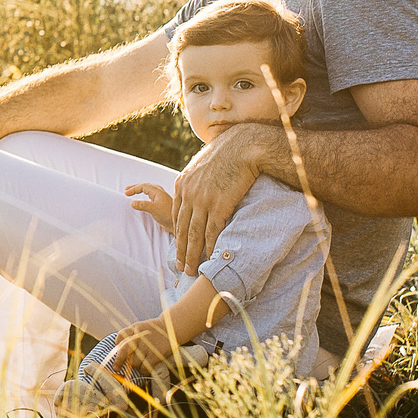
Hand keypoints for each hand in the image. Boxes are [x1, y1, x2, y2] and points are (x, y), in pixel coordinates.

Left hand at [100, 318, 177, 373]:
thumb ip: (130, 334)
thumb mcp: (141, 326)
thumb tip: (118, 346)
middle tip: (115, 368)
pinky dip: (143, 371)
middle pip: (123, 351)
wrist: (172, 328)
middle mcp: (139, 338)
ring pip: (134, 363)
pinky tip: (146, 369)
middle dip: (118, 361)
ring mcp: (146, 347)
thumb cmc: (154, 330)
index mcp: (134, 329)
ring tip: (141, 362)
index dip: (118, 343)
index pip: (121, 336)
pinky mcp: (155, 355)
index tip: (117, 348)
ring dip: (136, 365)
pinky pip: (144, 369)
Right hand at [123, 181, 176, 228]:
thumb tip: (132, 203)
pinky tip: (142, 198)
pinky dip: (143, 194)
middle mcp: (159, 192)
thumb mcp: (154, 209)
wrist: (177, 223)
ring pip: (148, 190)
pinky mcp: (160, 203)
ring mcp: (160, 197)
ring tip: (132, 192)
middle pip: (145, 186)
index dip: (134, 189)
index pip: (143, 186)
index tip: (126, 193)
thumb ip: (143, 205)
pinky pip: (150, 195)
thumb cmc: (168, 215)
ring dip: (139, 190)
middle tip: (126, 189)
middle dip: (135, 187)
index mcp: (157, 191)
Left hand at [170, 125, 267, 272]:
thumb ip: (194, 181)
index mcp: (182, 184)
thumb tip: (196, 191)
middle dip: (180, 251)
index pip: (176, 216)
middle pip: (181, 229)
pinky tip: (209, 258)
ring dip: (192, 255)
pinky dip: (209, 247)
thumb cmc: (225, 154)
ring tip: (191, 270)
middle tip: (181, 267)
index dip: (177, 235)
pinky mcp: (219, 205)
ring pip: (194, 234)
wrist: (242, 147)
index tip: (178, 248)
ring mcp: (203, 200)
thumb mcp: (201, 166)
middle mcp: (188, 194)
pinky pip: (212, 231)